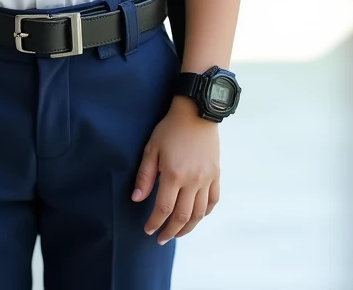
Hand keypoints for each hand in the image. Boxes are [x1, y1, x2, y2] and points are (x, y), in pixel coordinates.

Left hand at [131, 95, 220, 243]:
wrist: (196, 112)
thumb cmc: (170, 128)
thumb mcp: (151, 148)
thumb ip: (145, 176)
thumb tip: (136, 199)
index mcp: (174, 174)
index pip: (164, 208)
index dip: (155, 223)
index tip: (148, 230)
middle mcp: (192, 181)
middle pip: (183, 217)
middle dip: (170, 231)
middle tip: (161, 239)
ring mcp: (206, 179)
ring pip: (199, 214)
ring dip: (188, 228)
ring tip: (177, 233)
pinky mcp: (216, 174)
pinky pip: (213, 201)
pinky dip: (205, 213)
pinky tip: (196, 217)